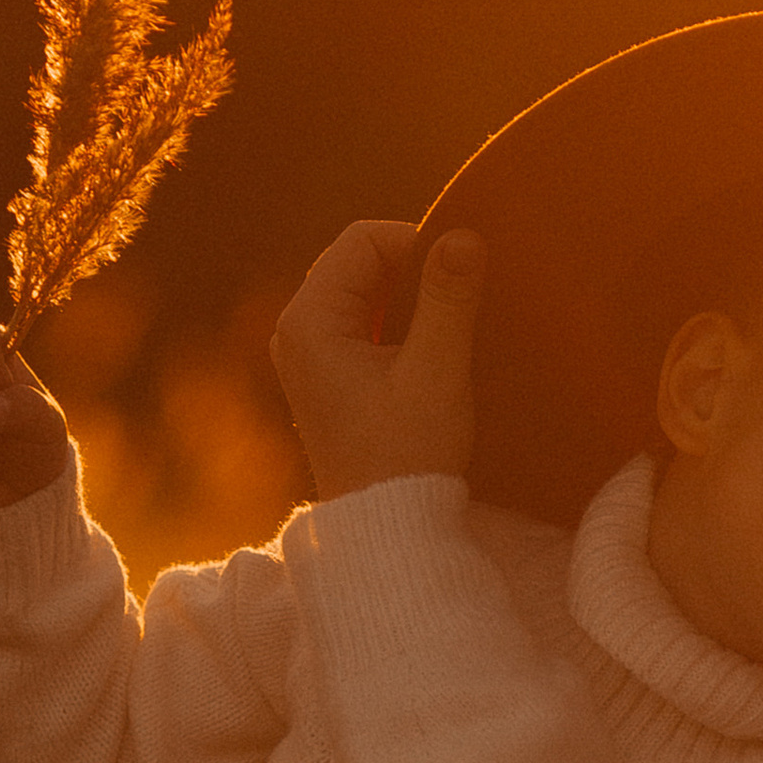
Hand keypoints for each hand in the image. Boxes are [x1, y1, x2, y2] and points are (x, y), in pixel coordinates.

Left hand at [270, 219, 484, 500]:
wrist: (385, 528)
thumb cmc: (406, 456)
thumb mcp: (436, 372)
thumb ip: (449, 299)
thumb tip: (465, 234)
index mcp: (309, 320)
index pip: (363, 240)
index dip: (417, 245)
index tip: (462, 280)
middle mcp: (296, 331)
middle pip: (359, 262)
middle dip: (413, 272)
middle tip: (460, 304)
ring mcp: (308, 356)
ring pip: (363, 293)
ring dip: (408, 300)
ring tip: (447, 332)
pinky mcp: (327, 378)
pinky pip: (362, 324)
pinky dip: (398, 325)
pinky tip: (428, 353)